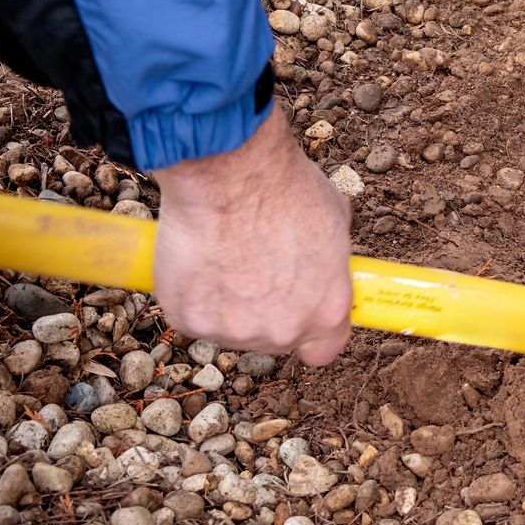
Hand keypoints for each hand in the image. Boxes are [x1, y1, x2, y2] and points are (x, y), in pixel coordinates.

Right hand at [152, 108, 352, 365]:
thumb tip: (320, 267)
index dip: (311, 328)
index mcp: (326, 311)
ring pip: (231, 326)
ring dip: (228, 301)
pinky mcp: (189, 319)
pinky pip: (193, 313)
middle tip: (255, 265)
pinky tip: (199, 258)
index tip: (301, 310)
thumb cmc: (285, 188)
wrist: (230, 174)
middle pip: (274, 337)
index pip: (323, 350)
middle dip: (266, 309)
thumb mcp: (335, 224)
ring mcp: (234, 330)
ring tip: (225, 254)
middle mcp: (283, 330)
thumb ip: (328, 264)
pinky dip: (193, 292)